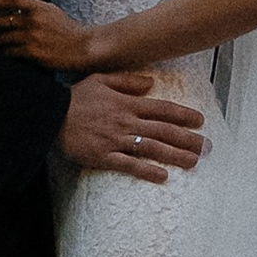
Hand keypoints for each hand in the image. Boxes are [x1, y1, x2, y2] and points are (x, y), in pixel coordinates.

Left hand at [0, 0, 81, 71]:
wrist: (83, 47)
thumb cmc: (67, 30)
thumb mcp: (51, 12)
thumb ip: (33, 9)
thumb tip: (13, 9)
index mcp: (39, 7)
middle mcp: (34, 20)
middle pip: (2, 20)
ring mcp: (33, 36)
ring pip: (4, 38)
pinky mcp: (33, 52)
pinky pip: (11, 52)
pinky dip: (5, 53)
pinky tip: (4, 53)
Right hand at [59, 72, 205, 184]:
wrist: (49, 115)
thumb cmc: (74, 97)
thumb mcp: (100, 79)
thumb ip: (127, 81)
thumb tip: (150, 82)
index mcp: (126, 104)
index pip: (161, 109)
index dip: (182, 115)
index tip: (200, 120)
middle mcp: (126, 122)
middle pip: (163, 131)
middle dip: (187, 139)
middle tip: (207, 146)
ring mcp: (116, 140)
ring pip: (151, 148)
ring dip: (175, 155)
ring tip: (194, 162)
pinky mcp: (103, 156)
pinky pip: (129, 165)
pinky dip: (146, 171)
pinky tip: (163, 177)